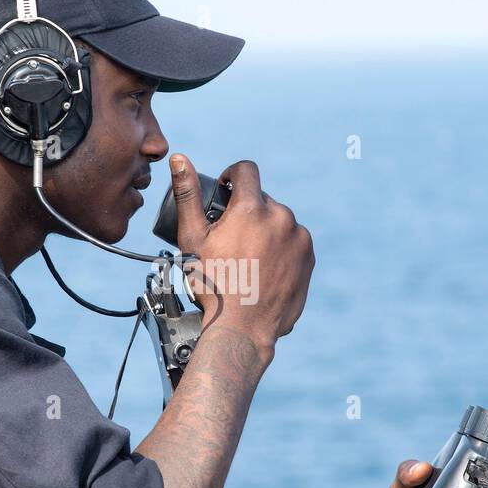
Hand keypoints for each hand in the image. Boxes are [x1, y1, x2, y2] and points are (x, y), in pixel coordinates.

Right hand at [169, 153, 313, 356]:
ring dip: (264, 230)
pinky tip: (264, 269)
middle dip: (246, 212)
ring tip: (248, 258)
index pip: (246, 171)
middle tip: (230, 239)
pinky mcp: (309, 257)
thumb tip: (179, 159)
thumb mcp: (193, 238)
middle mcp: (281, 218)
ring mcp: (299, 238)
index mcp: (252, 209)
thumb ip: (187, 194)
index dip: (231, 177)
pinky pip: (293, 241)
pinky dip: (280, 249)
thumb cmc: (213, 284)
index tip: (225, 192)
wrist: (242, 328)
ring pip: (278, 222)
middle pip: (262, 200)